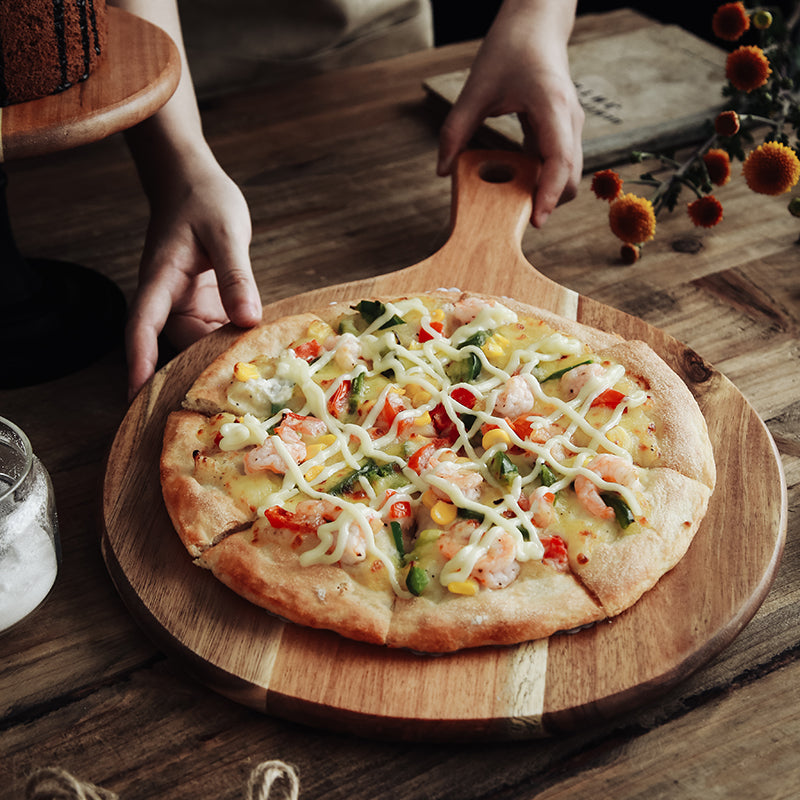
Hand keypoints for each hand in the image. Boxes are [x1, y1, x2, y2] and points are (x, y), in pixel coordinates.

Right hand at [125, 153, 261, 399]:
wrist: (192, 182)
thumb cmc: (204, 200)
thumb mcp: (227, 233)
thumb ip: (236, 277)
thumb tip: (248, 320)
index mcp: (161, 279)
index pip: (142, 327)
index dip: (140, 361)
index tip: (136, 395)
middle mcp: (167, 299)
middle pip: (174, 345)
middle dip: (195, 372)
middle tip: (226, 400)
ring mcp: (184, 304)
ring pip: (197, 343)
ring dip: (219, 359)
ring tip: (251, 381)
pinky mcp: (202, 305)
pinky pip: (214, 332)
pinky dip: (231, 345)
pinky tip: (258, 356)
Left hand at [437, 0, 582, 227]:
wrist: (536, 23)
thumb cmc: (510, 48)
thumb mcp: (475, 88)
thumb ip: (455, 131)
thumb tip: (441, 171)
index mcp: (551, 108)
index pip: (560, 162)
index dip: (550, 196)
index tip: (536, 222)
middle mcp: (569, 120)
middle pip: (571, 177)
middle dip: (548, 203)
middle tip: (512, 223)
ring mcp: (570, 126)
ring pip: (569, 174)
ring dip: (545, 193)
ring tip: (511, 207)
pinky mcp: (563, 130)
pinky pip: (558, 164)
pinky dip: (542, 180)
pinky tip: (515, 187)